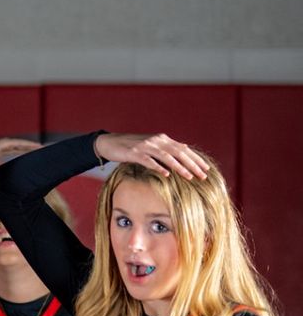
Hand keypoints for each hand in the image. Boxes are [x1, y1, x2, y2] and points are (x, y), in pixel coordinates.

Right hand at [0, 137, 42, 171]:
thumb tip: (1, 165)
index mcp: (2, 150)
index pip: (18, 151)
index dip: (26, 152)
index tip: (35, 155)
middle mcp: (5, 145)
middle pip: (22, 146)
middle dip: (32, 148)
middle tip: (43, 150)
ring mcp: (4, 143)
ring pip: (22, 144)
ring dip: (32, 146)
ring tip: (42, 147)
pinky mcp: (3, 143)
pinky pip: (18, 144)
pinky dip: (26, 144)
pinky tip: (34, 146)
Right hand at [93, 132, 208, 180]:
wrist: (109, 142)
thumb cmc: (131, 147)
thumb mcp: (151, 146)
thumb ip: (166, 149)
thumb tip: (184, 151)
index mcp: (162, 139)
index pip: (183, 149)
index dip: (196, 158)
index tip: (206, 169)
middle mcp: (156, 140)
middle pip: (178, 152)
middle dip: (192, 164)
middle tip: (203, 176)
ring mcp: (145, 146)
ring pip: (166, 156)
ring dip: (179, 167)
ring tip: (189, 177)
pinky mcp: (134, 152)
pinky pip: (149, 160)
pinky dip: (158, 167)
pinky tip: (166, 174)